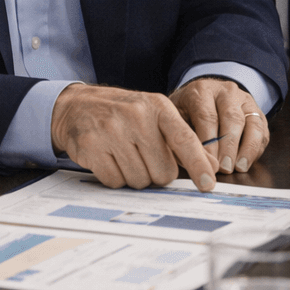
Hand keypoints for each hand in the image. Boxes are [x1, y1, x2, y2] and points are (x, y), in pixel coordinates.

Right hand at [51, 82, 219, 189]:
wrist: (77, 106)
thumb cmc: (121, 113)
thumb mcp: (154, 116)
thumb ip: (183, 140)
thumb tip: (212, 167)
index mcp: (156, 106)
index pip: (184, 140)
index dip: (198, 165)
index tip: (208, 183)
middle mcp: (135, 116)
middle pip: (163, 172)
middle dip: (156, 173)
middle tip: (144, 158)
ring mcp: (111, 131)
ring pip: (139, 180)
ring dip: (135, 176)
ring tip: (124, 156)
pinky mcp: (91, 146)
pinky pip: (115, 181)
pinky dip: (115, 177)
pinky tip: (109, 159)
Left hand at [169, 78, 268, 173]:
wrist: (200, 96)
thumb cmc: (185, 110)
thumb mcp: (175, 117)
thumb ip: (181, 135)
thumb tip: (190, 160)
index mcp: (201, 90)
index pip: (206, 115)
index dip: (208, 141)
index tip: (207, 161)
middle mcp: (226, 91)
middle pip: (231, 118)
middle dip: (228, 146)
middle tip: (224, 168)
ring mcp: (244, 100)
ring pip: (252, 123)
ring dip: (247, 148)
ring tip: (239, 168)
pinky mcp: (257, 111)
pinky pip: (262, 130)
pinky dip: (256, 148)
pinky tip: (246, 163)